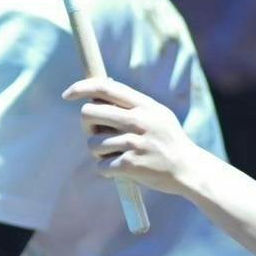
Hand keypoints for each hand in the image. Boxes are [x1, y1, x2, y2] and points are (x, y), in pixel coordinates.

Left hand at [67, 76, 213, 196]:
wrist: (188, 170)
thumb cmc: (168, 141)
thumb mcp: (158, 114)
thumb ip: (133, 102)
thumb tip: (102, 85)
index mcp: (143, 105)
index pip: (104, 87)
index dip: (80, 88)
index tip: (66, 94)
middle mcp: (138, 121)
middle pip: (88, 113)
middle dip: (87, 126)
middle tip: (99, 134)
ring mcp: (134, 143)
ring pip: (92, 143)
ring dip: (99, 152)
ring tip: (118, 155)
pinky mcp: (131, 165)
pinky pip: (100, 166)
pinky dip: (107, 170)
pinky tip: (122, 169)